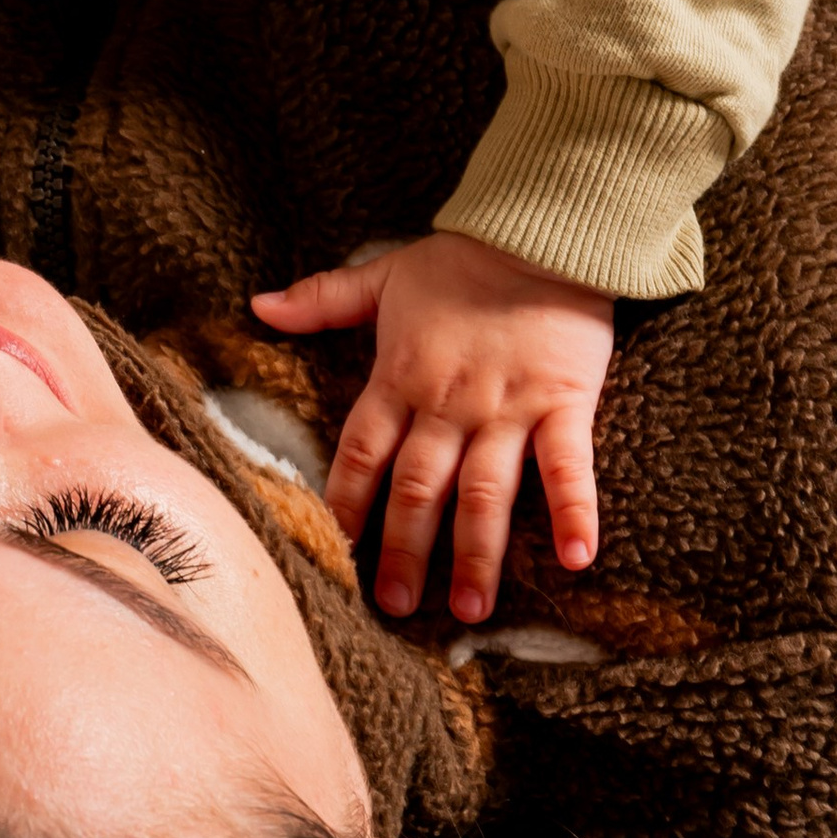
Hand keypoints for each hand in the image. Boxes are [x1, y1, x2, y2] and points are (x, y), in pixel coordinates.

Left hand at [250, 232, 613, 621]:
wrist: (542, 228)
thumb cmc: (463, 258)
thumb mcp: (384, 276)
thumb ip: (322, 299)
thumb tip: (258, 305)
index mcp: (400, 377)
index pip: (362, 453)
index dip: (347, 504)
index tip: (334, 552)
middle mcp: (448, 403)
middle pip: (418, 488)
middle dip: (403, 550)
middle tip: (394, 605)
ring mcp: (507, 408)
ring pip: (485, 493)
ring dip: (476, 554)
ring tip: (468, 609)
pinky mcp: (564, 402)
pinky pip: (568, 467)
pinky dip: (575, 512)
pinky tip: (577, 561)